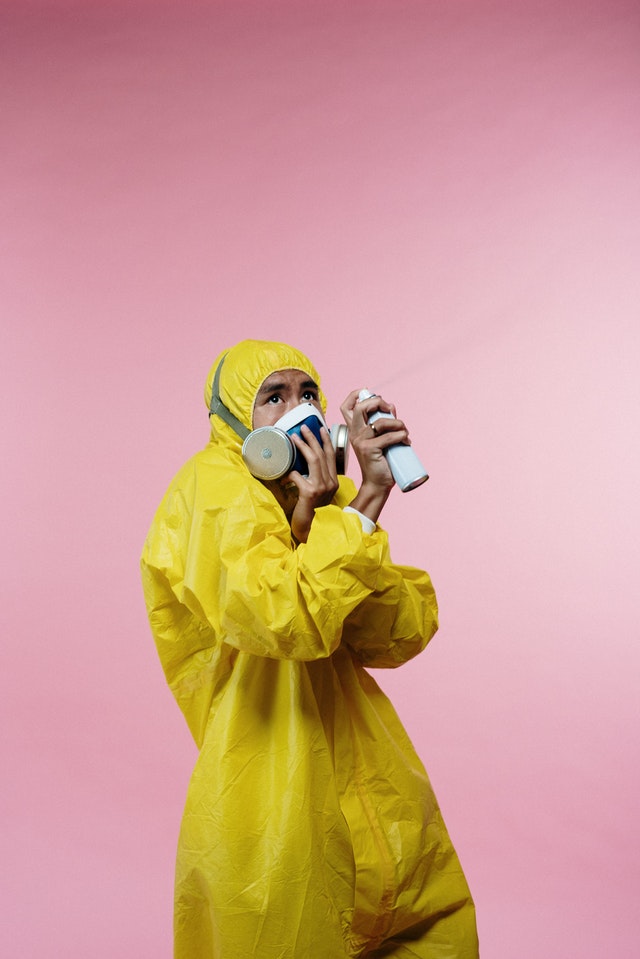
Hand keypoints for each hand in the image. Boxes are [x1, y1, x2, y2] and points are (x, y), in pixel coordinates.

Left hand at [287, 425, 338, 542]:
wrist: (312, 530)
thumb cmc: (311, 512)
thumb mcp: (318, 493)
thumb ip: (315, 479)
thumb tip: (302, 464)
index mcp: (334, 482)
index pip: (332, 456)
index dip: (326, 441)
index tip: (320, 429)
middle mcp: (331, 483)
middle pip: (322, 454)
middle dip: (312, 438)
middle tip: (303, 428)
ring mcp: (321, 487)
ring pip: (313, 459)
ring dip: (302, 446)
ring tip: (293, 437)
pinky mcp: (310, 492)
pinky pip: (297, 475)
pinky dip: (288, 474)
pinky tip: (282, 477)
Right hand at [340, 389, 410, 522]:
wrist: (377, 484)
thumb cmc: (380, 462)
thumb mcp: (380, 438)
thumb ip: (383, 423)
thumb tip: (392, 407)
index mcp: (355, 429)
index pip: (346, 406)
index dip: (356, 395)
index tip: (371, 393)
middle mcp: (355, 433)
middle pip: (360, 408)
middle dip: (378, 403)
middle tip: (390, 410)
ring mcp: (360, 441)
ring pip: (380, 422)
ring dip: (398, 423)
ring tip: (404, 432)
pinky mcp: (369, 449)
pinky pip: (389, 437)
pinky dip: (401, 436)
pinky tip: (406, 441)